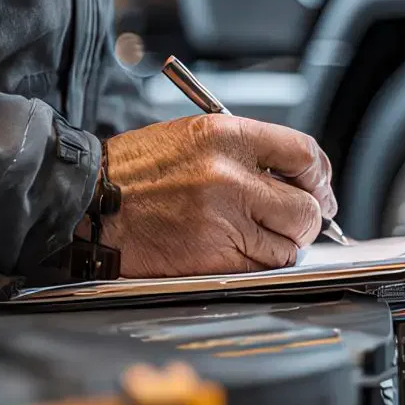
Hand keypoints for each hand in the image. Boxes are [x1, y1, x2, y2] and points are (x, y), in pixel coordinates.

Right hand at [87, 116, 339, 276]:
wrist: (86, 203)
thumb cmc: (136, 172)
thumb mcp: (193, 137)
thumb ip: (247, 153)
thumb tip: (297, 180)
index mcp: (226, 136)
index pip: (303, 153)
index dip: (318, 176)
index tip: (317, 188)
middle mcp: (230, 177)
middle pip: (305, 208)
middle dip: (304, 219)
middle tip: (292, 222)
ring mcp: (223, 220)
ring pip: (288, 246)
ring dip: (280, 246)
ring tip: (252, 235)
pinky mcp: (212, 257)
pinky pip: (261, 268)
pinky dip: (257, 265)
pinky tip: (233, 250)